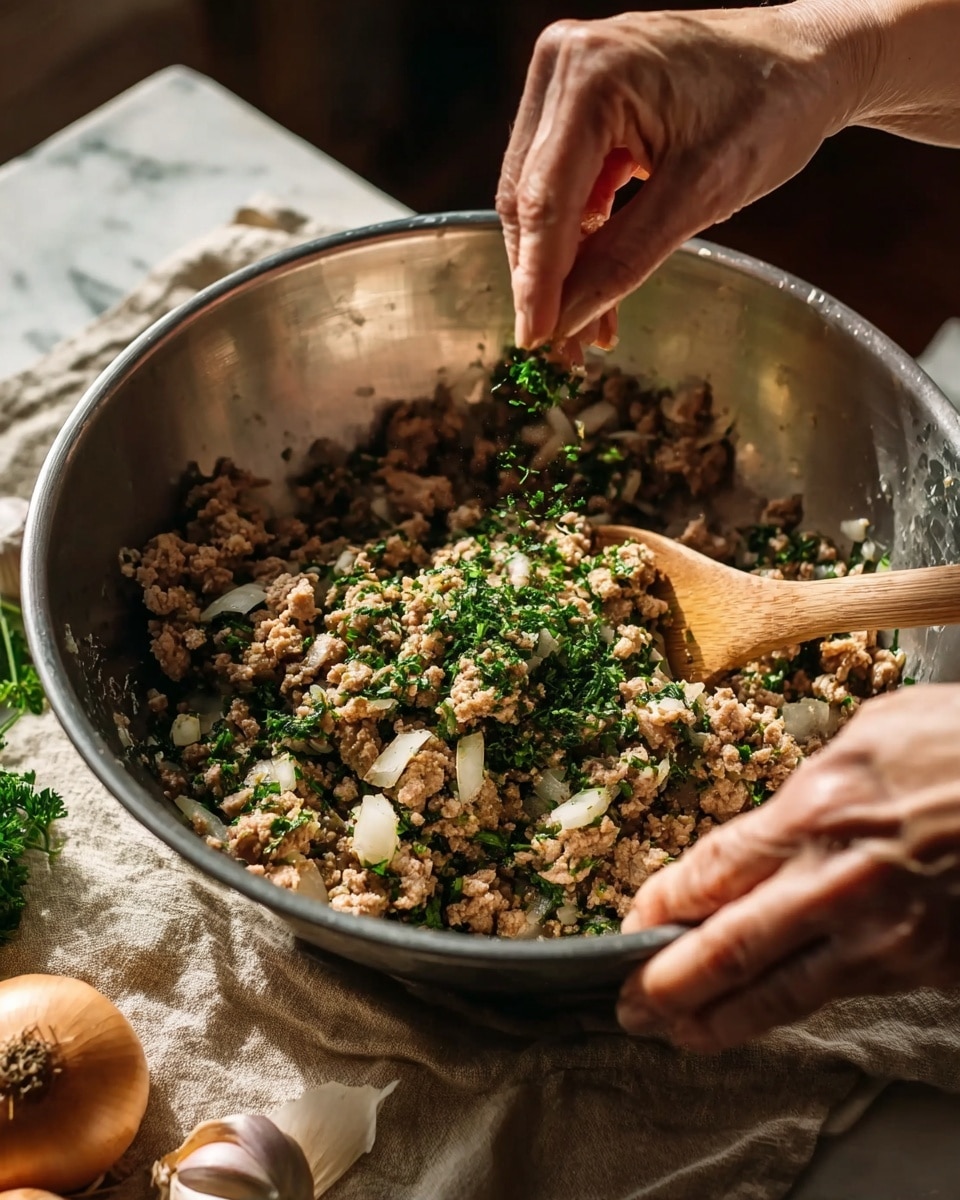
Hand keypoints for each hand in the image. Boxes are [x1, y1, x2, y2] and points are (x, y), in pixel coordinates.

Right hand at [495, 4, 871, 348]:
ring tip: (586, 330)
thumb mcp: (701, 193)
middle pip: (530, 198)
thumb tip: (568, 320)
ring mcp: (570, 78)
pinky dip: (581, 238)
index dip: (537, 279)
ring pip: (542, 198)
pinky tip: (597, 286)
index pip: (545, 198)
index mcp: (592, 74)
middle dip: (545, 279)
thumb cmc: (774, 105)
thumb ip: (625, 259)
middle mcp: (566, 63)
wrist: (810, 60)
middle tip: (559, 347)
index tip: (537, 340)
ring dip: (562, 267)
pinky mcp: (582, 102)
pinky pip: (566, 184)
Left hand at [617, 685, 959, 1051]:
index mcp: (816, 807)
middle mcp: (841, 880)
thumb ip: (809, 788)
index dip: (661, 904)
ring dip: (721, 1018)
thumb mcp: (874, 733)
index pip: (712, 870)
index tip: (632, 922)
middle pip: (729, 946)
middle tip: (628, 1004)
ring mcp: (889, 935)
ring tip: (679, 1033)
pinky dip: (796, 1008)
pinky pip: (846, 992)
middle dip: (668, 983)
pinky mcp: (930, 968)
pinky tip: (768, 1012)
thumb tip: (769, 828)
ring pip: (784, 992)